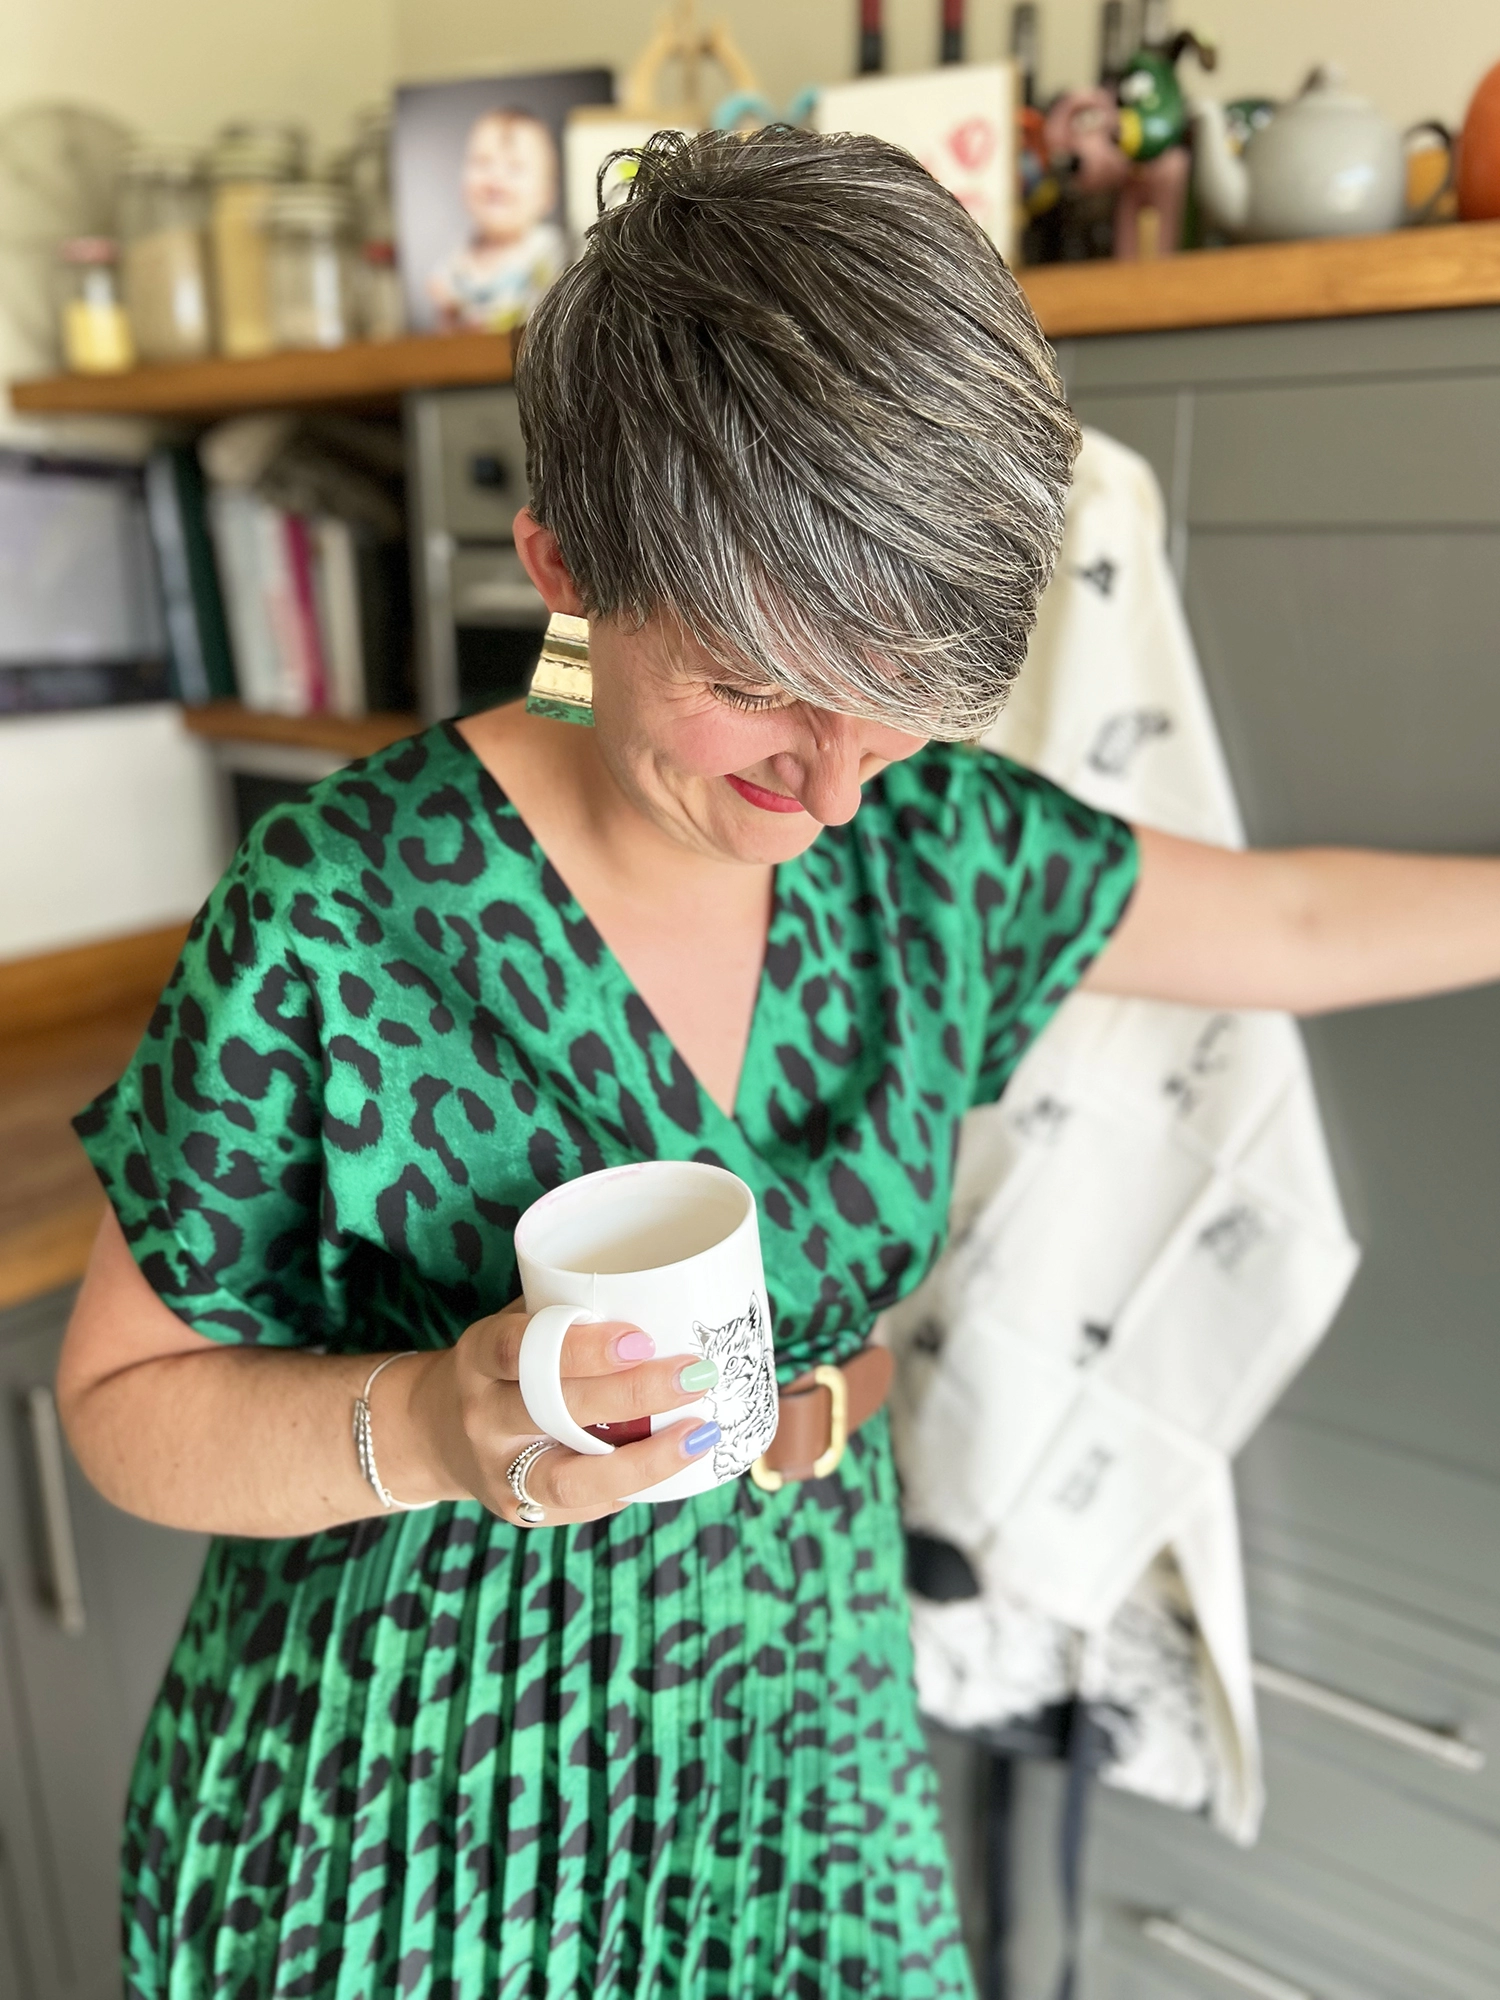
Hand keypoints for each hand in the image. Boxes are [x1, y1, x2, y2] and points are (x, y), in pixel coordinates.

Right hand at [402, 1300, 719, 1525]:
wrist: (432, 1433)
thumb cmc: (501, 1365)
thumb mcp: (513, 1326)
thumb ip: (567, 1311)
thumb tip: (667, 1292)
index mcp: (478, 1356)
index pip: (519, 1349)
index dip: (580, 1347)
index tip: (641, 1338)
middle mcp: (481, 1415)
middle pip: (554, 1410)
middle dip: (632, 1394)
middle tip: (694, 1375)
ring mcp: (496, 1470)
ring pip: (569, 1476)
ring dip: (643, 1460)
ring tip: (699, 1434)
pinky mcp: (517, 1511)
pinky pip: (581, 1505)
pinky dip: (629, 1485)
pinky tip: (671, 1464)